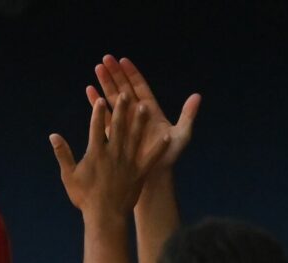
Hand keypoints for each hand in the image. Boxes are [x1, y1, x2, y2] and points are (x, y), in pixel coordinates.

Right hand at [51, 96, 167, 221]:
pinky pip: (151, 158)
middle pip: (117, 127)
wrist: (105, 217)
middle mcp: (113, 154)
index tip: (100, 98)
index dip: (97, 112)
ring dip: (140, 121)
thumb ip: (63, 154)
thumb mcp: (69, 176)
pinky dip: (159, 148)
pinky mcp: (139, 173)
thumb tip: (53, 136)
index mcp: (96, 154)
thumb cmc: (84, 198)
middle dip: (121, 109)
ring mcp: (128, 163)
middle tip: (125, 93)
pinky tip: (167, 137)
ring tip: (145, 106)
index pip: (96, 128)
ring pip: (135, 138)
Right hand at [88, 55, 199, 173]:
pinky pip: (104, 115)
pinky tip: (90, 90)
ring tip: (97, 68)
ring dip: (105, 83)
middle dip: (115, 74)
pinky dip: (97, 103)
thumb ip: (188, 115)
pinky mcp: (114, 133)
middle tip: (105, 58)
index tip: (123, 60)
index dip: (132, 74)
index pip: (140, 87)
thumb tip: (197, 96)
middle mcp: (136, 114)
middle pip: (124, 89)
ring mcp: (124, 123)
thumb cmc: (168, 159)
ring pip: (113, 99)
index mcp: (150, 111)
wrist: (153, 179)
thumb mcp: (181, 136)